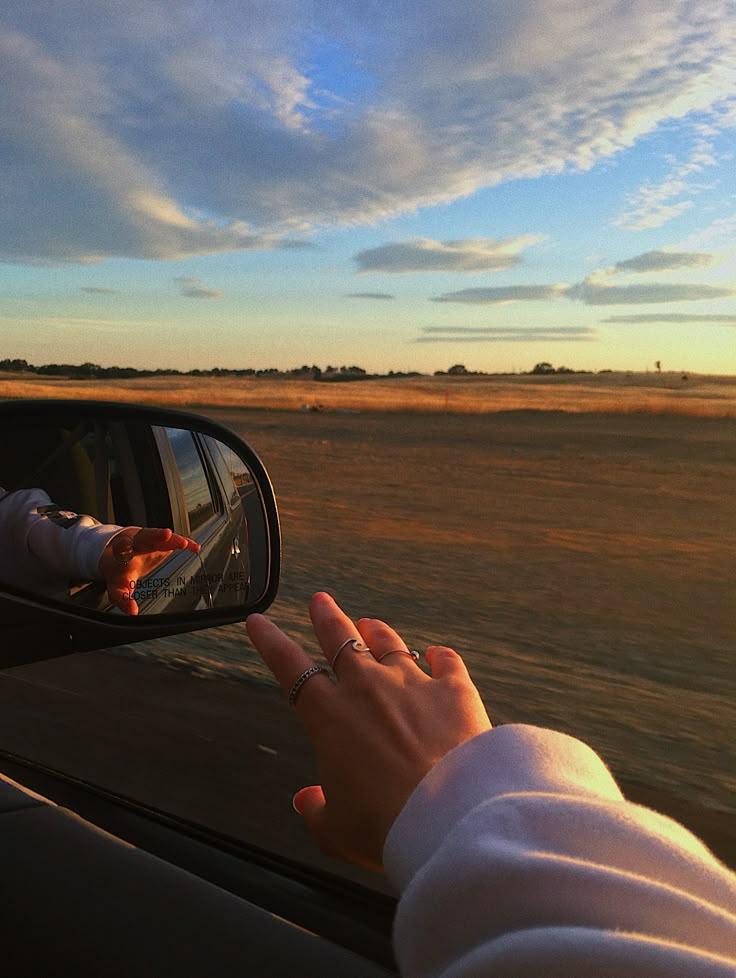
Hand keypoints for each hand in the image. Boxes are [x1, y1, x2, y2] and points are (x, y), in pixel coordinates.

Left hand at [99, 527, 199, 614]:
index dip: (128, 550)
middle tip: (166, 535)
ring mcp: (150, 540)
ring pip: (162, 536)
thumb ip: (122, 599)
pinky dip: (184, 543)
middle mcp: (136, 544)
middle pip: (145, 536)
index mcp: (123, 556)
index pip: (123, 552)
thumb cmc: (119, 573)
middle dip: (155, 535)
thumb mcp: (116, 587)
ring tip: (183, 543)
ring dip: (172, 539)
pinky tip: (194, 547)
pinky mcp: (161, 541)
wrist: (120, 556)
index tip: (131, 552)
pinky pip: (173, 540)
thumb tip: (133, 612)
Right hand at [246, 592, 490, 870]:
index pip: (289, 667)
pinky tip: (438, 653)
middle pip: (340, 638)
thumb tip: (306, 799)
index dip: (269, 641)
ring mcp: (412, 683)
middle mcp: (367, 688)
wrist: (447, 816)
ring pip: (388, 643)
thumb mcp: (335, 831)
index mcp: (329, 717)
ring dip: (376, 631)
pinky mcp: (454, 689)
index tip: (258, 620)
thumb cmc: (384, 827)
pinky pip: (446, 661)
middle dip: (326, 616)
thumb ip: (317, 810)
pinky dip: (439, 656)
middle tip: (319, 600)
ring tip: (369, 623)